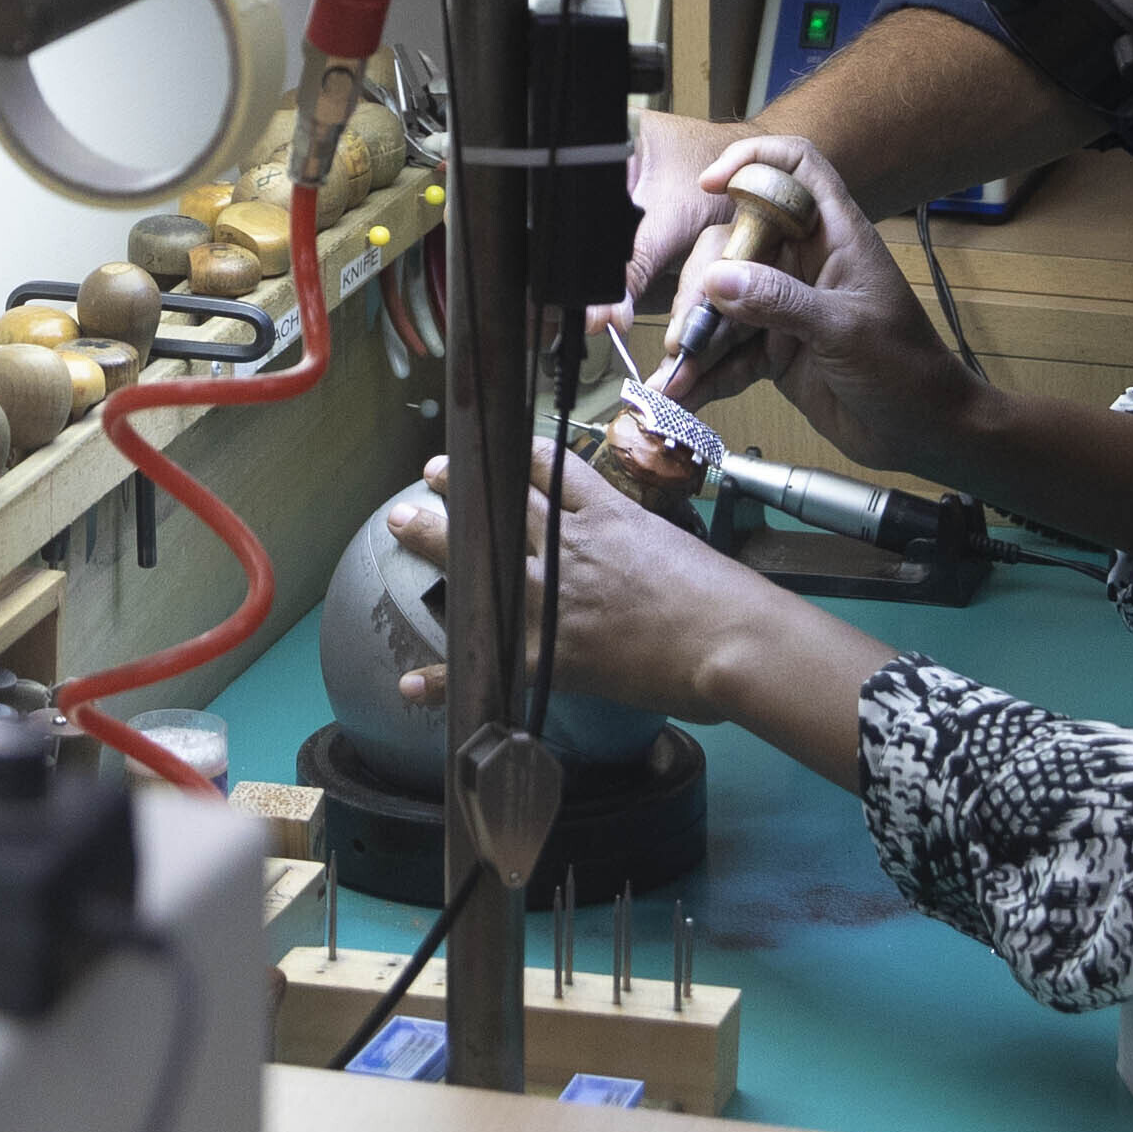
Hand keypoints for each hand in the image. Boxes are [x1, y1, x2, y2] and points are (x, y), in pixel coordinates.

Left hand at [383, 449, 860, 743]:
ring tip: (402, 523)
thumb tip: (635, 547)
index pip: (547, 469)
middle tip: (428, 476)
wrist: (730, 639)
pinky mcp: (549, 653)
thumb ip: (643, 541)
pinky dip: (445, 677)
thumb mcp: (677, 546)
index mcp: (607, 516)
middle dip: (457, 488)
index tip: (490, 448)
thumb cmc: (722, 597)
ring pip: (480, 563)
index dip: (511, 456)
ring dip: (434, 541)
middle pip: (499, 507)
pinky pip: (485, 662)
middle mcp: (569, 548)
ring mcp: (552, 599)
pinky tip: (412, 682)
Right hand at [655, 130, 979, 475]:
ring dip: (695, 338)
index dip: (754, 161)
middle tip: (687, 331)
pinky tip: (682, 394)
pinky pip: (728, 351)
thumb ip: (781, 302)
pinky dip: (705, 373)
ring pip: (723, 302)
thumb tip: (716, 279)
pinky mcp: (774, 349)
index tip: (711, 185)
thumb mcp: (846, 330)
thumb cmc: (908, 369)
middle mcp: (804, 263)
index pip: (796, 168)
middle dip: (703, 286)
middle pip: (735, 244)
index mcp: (834, 236)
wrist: (924, 432)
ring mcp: (785, 306)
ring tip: (673, 375)